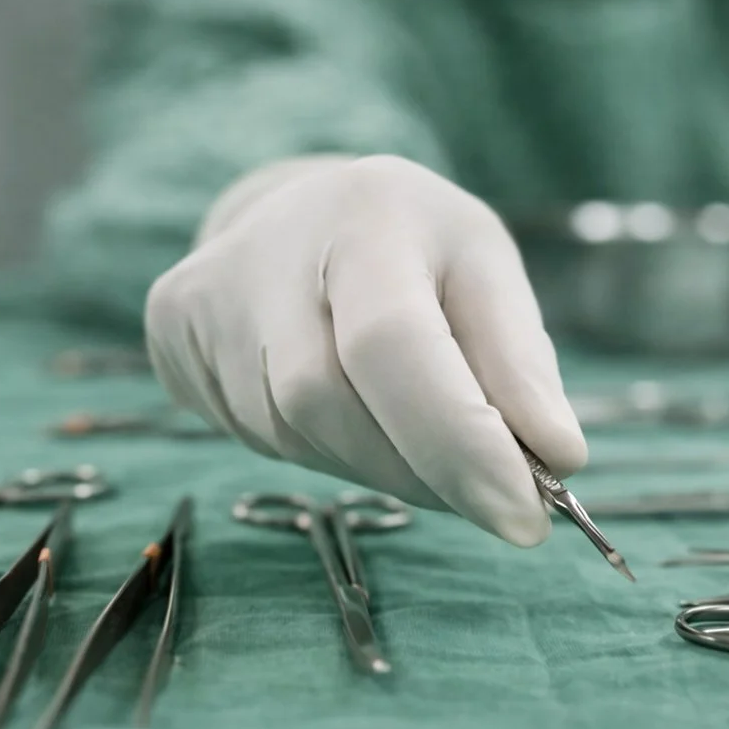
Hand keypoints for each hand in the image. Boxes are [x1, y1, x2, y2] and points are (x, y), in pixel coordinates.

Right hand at [145, 154, 586, 545]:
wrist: (303, 210)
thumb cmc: (415, 247)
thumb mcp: (486, 273)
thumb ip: (520, 362)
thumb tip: (557, 458)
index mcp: (368, 213)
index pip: (394, 342)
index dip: (455, 440)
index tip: (524, 518)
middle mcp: (269, 245)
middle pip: (328, 404)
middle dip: (422, 471)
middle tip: (489, 490)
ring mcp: (206, 290)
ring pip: (292, 434)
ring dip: (379, 466)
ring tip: (418, 437)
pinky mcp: (171, 324)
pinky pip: (253, 435)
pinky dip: (325, 452)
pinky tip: (352, 414)